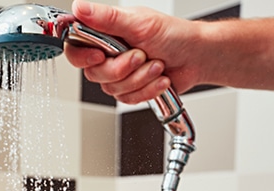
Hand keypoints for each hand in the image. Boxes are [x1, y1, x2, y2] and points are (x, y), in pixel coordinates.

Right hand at [65, 0, 202, 102]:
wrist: (197, 57)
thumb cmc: (174, 35)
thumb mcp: (138, 23)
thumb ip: (106, 18)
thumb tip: (79, 7)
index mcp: (105, 33)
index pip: (75, 47)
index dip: (83, 57)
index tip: (100, 56)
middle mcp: (109, 54)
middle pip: (94, 73)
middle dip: (122, 69)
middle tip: (140, 56)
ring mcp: (119, 73)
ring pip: (112, 89)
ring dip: (140, 78)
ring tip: (156, 64)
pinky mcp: (130, 89)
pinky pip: (127, 99)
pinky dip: (147, 89)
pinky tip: (159, 78)